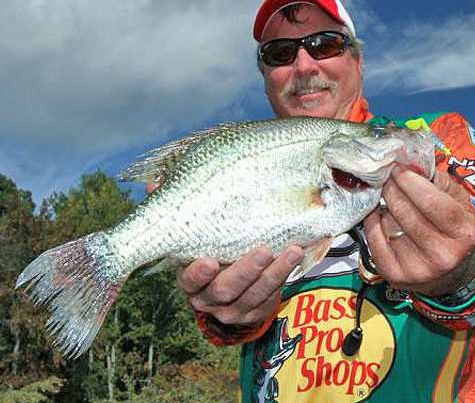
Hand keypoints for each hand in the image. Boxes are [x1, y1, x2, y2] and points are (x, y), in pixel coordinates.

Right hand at [145, 181, 302, 326]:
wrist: (228, 292)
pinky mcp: (256, 311)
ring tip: (291, 251)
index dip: (197, 274)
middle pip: (224, 290)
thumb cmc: (208, 252)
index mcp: (190, 279)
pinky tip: (299, 257)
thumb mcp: (192, 237)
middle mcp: (209, 298)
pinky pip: (273, 296)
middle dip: (244, 272)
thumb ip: (178, 212)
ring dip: (274, 273)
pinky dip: (287, 277)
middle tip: (262, 251)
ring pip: (254, 295)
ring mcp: (234, 308)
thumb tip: (154, 184)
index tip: (208, 261)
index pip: (188, 280)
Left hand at [363, 167, 474, 296]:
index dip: (411, 182)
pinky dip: (373, 221)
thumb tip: (410, 164)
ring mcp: (416, 268)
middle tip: (388, 177)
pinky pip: (374, 238)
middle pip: (406, 212)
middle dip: (392, 188)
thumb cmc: (454, 231)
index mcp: (462, 234)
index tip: (398, 168)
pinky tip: (378, 213)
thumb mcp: (459, 204)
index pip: (432, 202)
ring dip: (385, 205)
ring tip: (389, 197)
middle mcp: (441, 255)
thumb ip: (438, 181)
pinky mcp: (394, 274)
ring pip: (388, 223)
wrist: (451, 275)